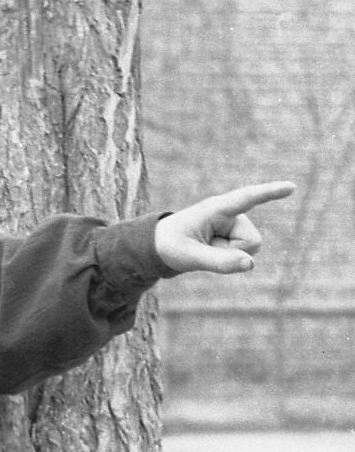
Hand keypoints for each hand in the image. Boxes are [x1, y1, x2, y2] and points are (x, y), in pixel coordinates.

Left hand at [154, 180, 293, 274]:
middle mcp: (230, 214)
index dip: (270, 193)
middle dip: (234, 252)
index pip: (247, 198)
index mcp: (216, 208)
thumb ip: (219, 262)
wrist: (161, 246)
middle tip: (205, 248)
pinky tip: (212, 250)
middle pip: (252, 241)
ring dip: (230, 255)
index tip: (291, 187)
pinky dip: (230, 258)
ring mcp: (235, 225)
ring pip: (251, 249)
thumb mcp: (191, 257)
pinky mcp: (236, 235)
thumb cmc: (171, 246)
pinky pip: (245, 255)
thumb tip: (251, 264)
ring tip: (206, 248)